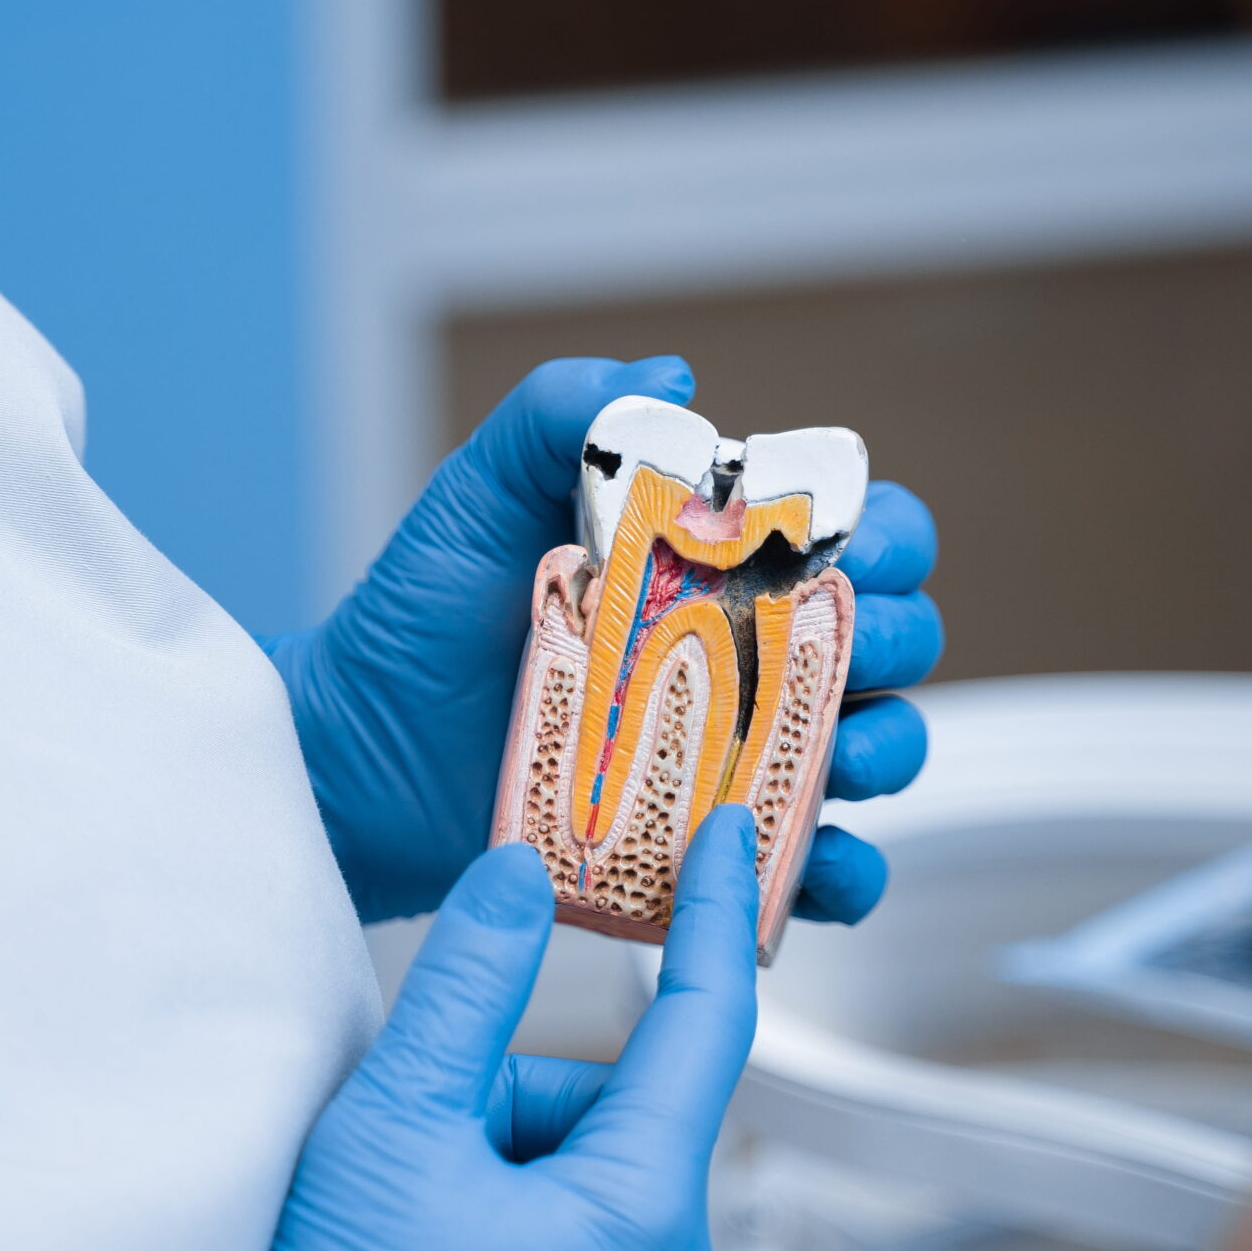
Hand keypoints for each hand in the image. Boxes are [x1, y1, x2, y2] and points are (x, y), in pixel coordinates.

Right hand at [134, 808, 764, 1250]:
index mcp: (647, 1215)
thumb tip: (522, 873)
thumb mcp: (395, 1125)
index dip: (713, 919)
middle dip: (506, 1111)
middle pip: (607, 1123)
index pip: (703, 1027)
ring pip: (586, 1199)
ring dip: (498, 1186)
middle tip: (410, 1164)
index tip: (732, 837)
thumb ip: (467, 983)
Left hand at [270, 357, 941, 922]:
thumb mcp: (479, 496)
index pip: (847, 535)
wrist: (353, 755)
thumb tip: (670, 375)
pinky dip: (837, 875)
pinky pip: (809, 874)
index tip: (853, 548)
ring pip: (875, 752)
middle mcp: (743, 657)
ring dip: (886, 750)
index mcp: (714, 563)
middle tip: (849, 644)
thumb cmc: (418, 621)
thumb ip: (560, 414)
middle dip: (898, 637)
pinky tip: (799, 859)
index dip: (882, 536)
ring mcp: (732, 757)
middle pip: (888, 639)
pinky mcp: (704, 851)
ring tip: (833, 754)